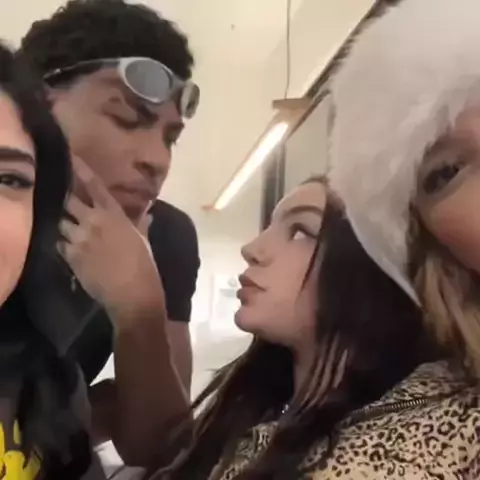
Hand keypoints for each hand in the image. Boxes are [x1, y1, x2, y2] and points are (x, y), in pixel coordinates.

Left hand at [58, 157, 161, 313]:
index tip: (71, 158)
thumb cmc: (144, 265)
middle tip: (64, 195)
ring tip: (67, 224)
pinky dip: (62, 242)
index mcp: (114, 215)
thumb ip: (141, 224)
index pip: (94, 186)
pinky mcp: (71, 256)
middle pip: (69, 200)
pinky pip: (59, 243)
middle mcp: (94, 222)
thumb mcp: (144, 241)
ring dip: (63, 222)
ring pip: (61, 222)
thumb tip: (147, 213)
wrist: (132, 294)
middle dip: (66, 197)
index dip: (81, 170)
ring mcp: (80, 239)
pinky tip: (68, 245)